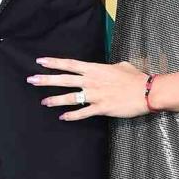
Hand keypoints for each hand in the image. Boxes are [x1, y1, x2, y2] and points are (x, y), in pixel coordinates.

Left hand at [27, 58, 147, 120]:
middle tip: (32, 80)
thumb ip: (109, 67)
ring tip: (44, 102)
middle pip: (64, 80)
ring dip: (55, 100)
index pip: (70, 64)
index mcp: (96, 69)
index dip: (54, 63)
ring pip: (70, 97)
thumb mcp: (122, 66)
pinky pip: (83, 113)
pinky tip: (63, 117)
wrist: (147, 92)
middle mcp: (92, 81)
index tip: (40, 61)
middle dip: (46, 80)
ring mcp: (95, 95)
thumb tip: (106, 68)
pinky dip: (72, 116)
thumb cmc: (136, 78)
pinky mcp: (101, 108)